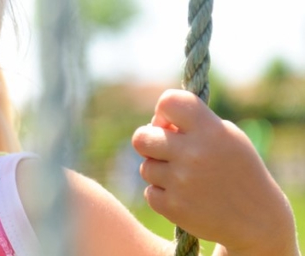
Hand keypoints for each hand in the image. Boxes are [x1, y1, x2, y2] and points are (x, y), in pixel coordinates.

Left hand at [132, 89, 297, 254]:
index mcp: (211, 131)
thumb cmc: (236, 170)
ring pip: (145, 167)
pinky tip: (186, 196)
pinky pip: (150, 192)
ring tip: (185, 177)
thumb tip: (154, 122)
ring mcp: (182, 181)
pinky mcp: (173, 206)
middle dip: (149, 142)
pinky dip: (163, 194)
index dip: (162, 111)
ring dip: (160, 171)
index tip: (170, 124)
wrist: (256, 219)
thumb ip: (194, 124)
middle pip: (141, 137)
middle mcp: (194, 153)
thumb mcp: (228, 137)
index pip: (169, 102)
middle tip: (166, 150)